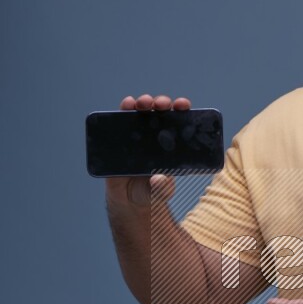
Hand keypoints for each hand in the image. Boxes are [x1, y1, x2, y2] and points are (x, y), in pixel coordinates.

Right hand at [105, 93, 191, 207]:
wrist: (129, 201)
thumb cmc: (151, 193)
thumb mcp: (161, 192)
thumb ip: (162, 188)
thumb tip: (159, 178)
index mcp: (170, 145)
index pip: (178, 122)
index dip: (181, 110)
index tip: (183, 105)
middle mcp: (154, 137)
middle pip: (159, 113)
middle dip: (161, 103)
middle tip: (161, 104)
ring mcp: (136, 137)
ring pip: (140, 113)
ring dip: (141, 103)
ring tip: (142, 102)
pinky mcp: (119, 140)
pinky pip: (120, 122)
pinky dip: (123, 111)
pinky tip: (127, 104)